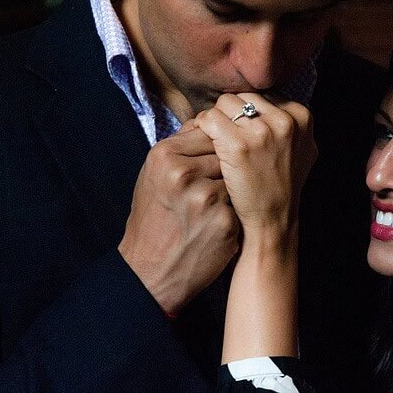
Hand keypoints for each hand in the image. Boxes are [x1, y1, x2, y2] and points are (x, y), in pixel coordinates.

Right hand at [118, 125, 239, 314]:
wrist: (151, 271)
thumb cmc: (154, 220)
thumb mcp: (154, 176)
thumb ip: (180, 147)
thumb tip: (209, 120)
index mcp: (164, 156)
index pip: (208, 130)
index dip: (215, 146)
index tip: (209, 161)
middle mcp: (183, 173)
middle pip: (226, 152)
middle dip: (225, 166)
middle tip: (210, 186)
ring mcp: (206, 198)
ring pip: (237, 176)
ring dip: (232, 188)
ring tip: (210, 206)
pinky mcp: (224, 220)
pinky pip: (241, 202)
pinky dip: (234, 211)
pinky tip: (216, 223)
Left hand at [194, 93, 316, 244]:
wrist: (272, 221)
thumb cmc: (282, 186)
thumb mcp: (301, 150)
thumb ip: (291, 124)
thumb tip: (272, 102)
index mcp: (302, 117)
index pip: (263, 96)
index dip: (248, 114)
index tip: (242, 131)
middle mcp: (285, 120)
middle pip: (243, 96)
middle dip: (231, 114)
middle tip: (225, 136)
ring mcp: (262, 132)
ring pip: (224, 103)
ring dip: (216, 120)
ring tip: (215, 141)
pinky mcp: (238, 145)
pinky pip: (209, 119)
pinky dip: (202, 129)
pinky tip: (206, 146)